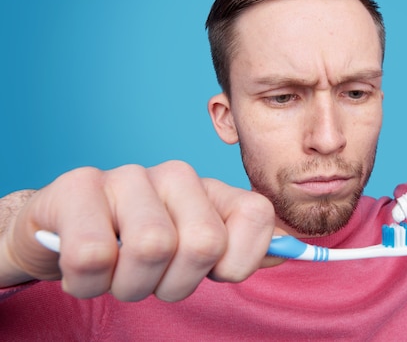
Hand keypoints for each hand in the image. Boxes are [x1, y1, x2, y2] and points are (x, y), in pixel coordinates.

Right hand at [0, 161, 277, 300]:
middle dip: (176, 284)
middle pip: (204, 243)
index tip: (210, 273)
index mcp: (211, 190)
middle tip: (153, 279)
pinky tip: (84, 268)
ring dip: (130, 284)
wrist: (64, 231)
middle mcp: (177, 175)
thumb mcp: (194, 252)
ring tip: (117, 273)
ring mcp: (128, 176)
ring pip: (152, 248)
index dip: (238, 262)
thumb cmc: (137, 245)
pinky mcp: (78, 187)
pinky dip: (88, 282)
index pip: (258, 216)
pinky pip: (93, 256)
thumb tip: (289, 253)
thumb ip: (240, 250)